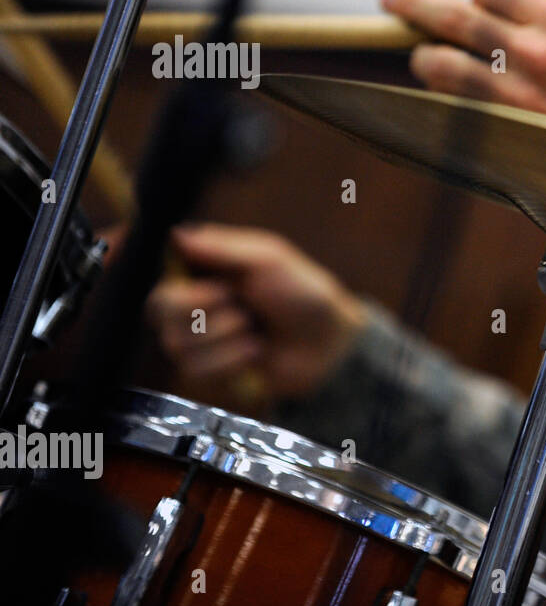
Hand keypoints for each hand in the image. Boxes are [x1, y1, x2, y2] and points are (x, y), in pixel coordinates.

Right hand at [145, 223, 367, 398]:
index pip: (159, 268)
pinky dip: (232, 359)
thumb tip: (174, 234)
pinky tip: (256, 351)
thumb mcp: (267, 259)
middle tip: (237, 303)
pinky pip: (196, 368)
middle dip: (201, 307)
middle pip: (158, 307)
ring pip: (176, 341)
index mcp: (205, 269)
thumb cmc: (303, 293)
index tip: (193, 280)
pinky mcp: (209, 371)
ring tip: (254, 329)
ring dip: (225, 335)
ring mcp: (200, 338)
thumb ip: (220, 247)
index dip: (162, 278)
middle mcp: (194, 302)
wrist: (327, 344)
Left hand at [381, 0, 545, 117]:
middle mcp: (537, 51)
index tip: (473, 2)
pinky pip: (451, 102)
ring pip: (443, 59)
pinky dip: (439, 90)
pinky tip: (437, 87)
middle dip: (415, 4)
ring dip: (426, 56)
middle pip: (457, 15)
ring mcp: (516, 92)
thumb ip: (541, 8)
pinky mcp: (502, 130)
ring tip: (423, 58)